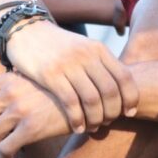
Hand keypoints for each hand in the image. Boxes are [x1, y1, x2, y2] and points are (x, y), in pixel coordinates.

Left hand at [0, 73, 77, 157]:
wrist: (89, 95)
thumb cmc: (58, 88)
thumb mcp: (30, 77)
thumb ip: (2, 82)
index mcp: (10, 79)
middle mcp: (11, 92)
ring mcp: (20, 110)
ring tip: (8, 144)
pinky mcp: (31, 128)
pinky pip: (4, 149)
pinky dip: (5, 156)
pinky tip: (15, 155)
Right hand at [4, 19, 138, 132]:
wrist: (27, 30)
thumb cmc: (58, 46)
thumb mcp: (84, 48)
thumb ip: (100, 64)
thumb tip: (119, 89)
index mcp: (99, 49)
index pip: (124, 76)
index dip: (131, 98)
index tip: (129, 113)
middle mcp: (88, 55)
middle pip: (110, 91)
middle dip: (113, 112)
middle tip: (108, 123)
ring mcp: (69, 64)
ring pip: (92, 99)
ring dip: (96, 119)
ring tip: (93, 127)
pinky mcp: (50, 74)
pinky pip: (70, 102)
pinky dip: (77, 119)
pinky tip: (78, 127)